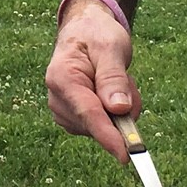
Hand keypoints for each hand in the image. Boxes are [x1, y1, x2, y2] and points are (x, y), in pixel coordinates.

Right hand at [45, 0, 142, 157]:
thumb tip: (119, 110)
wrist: (84, 31)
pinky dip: (115, 115)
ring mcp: (64, 111)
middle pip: (97, 123)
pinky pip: (103, 128)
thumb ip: (113, 78)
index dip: (108, 135)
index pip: (87, 113)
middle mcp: (57, 98)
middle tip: (128, 81)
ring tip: (118, 81)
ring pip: (103, 128)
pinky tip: (112, 93)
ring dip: (120, 112)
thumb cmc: (96, 35)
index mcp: (61, 78)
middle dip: (121, 112)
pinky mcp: (74, 119)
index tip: (125, 155)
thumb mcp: (110, 47)